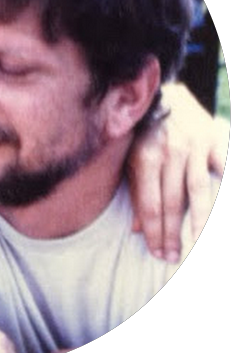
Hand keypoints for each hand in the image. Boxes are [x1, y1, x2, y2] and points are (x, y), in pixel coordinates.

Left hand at [127, 83, 226, 261]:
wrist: (164, 95)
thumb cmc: (143, 133)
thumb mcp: (131, 159)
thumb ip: (136, 192)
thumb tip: (136, 229)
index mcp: (144, 158)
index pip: (150, 205)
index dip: (153, 232)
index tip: (157, 253)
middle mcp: (168, 153)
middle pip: (172, 204)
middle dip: (172, 235)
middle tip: (172, 258)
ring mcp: (193, 146)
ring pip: (198, 193)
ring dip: (198, 224)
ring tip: (194, 245)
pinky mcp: (214, 138)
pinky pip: (224, 167)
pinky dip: (224, 182)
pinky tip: (212, 209)